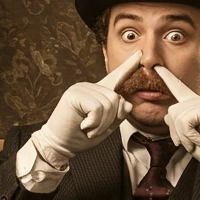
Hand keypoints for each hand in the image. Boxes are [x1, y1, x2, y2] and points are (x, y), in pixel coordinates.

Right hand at [31, 49, 141, 163]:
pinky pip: (98, 108)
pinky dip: (94, 123)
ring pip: (108, 104)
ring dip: (101, 124)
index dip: (128, 66)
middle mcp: (90, 86)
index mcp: (98, 93)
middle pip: (116, 98)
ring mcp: (81, 88)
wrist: (60, 146)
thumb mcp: (106, 127)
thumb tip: (127, 103)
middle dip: (110, 120)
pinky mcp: (75, 94)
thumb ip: (118, 115)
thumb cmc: (81, 137)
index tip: (139, 53)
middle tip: (94, 129)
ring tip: (88, 128)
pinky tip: (83, 126)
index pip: (116, 77)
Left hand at [154, 65, 199, 182]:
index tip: (156, 66)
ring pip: (177, 116)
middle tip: (193, 142)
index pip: (179, 88)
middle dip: (177, 132)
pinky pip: (184, 122)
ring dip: (184, 136)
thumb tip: (168, 114)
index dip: (167, 77)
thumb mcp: (188, 135)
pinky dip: (190, 136)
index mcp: (196, 103)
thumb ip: (177, 122)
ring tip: (199, 142)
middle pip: (172, 111)